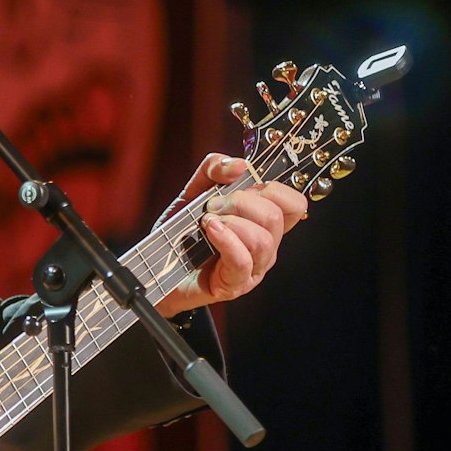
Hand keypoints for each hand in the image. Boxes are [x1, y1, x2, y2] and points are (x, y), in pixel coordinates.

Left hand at [155, 152, 306, 315]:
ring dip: (231, 222)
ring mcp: (253, 268)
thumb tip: (240, 165)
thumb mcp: (195, 191)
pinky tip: (210, 230)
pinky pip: (242, 261)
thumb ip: (214, 169)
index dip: (273, 188)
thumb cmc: (182, 231)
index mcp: (263, 222)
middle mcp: (266, 245)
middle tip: (212, 206)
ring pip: (263, 240)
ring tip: (206, 221)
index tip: (242, 187)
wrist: (156, 265)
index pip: (294, 204)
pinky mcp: (234, 284)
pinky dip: (226, 240)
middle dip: (240, 202)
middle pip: (275, 216)